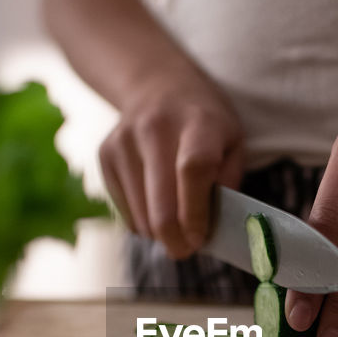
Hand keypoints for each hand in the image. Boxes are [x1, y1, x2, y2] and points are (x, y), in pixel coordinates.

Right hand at [99, 79, 243, 258]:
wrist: (156, 86)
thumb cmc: (204, 123)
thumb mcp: (232, 141)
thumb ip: (228, 181)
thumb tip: (214, 227)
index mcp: (198, 123)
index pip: (193, 170)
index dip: (194, 212)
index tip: (198, 240)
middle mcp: (155, 127)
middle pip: (160, 203)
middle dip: (175, 240)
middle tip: (186, 250)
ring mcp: (124, 141)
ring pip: (140, 215)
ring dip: (159, 233)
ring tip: (176, 225)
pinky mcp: (105, 155)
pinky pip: (124, 211)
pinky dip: (142, 222)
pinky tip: (155, 207)